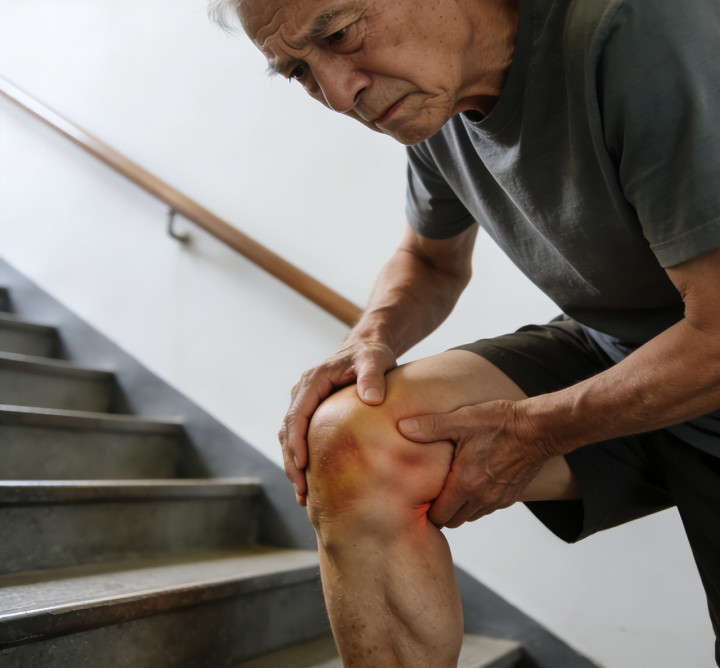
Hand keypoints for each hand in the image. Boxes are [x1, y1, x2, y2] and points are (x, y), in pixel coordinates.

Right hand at [279, 339, 396, 505]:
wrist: (368, 347)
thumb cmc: (371, 353)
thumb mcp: (375, 360)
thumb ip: (373, 376)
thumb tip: (372, 398)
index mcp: (312, 381)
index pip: (297, 415)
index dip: (296, 442)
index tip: (302, 465)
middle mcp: (303, 392)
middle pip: (288, 431)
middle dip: (291, 462)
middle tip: (302, 491)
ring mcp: (305, 403)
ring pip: (290, 438)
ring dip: (294, 466)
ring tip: (303, 496)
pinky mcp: (312, 413)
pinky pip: (301, 438)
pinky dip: (302, 460)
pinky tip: (312, 483)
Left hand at [398, 400, 546, 526]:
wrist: (539, 429)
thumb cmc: (500, 424)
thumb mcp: (462, 420)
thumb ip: (431, 426)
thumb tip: (404, 427)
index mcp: (466, 484)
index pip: (440, 515)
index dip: (427, 510)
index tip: (420, 498)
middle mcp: (483, 497)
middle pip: (454, 520)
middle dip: (442, 512)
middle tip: (432, 494)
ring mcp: (499, 499)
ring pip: (472, 516)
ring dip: (460, 507)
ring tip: (451, 488)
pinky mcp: (511, 496)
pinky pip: (488, 507)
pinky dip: (478, 501)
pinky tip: (474, 482)